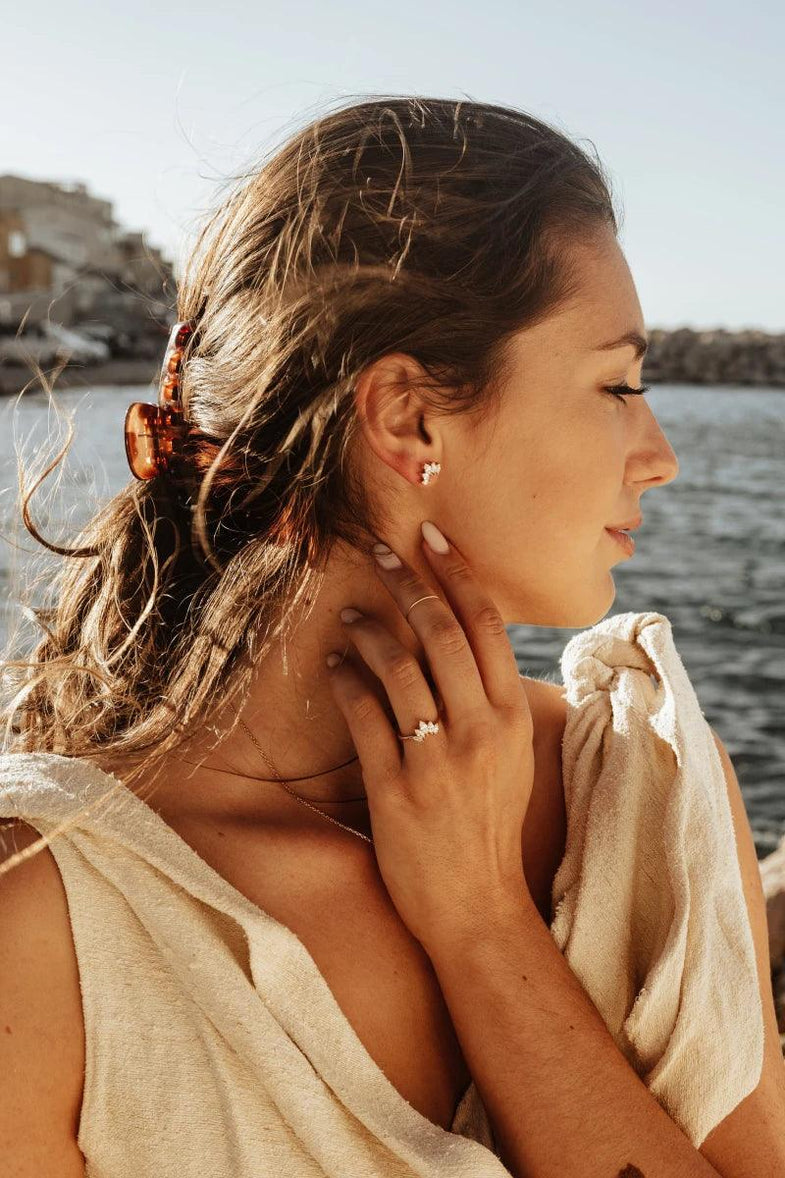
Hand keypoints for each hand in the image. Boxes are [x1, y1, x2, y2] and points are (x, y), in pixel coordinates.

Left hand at [325, 522, 535, 954]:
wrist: (477, 906)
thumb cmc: (491, 826)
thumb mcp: (514, 758)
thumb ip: (497, 703)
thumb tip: (470, 646)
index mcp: (514, 716)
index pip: (486, 625)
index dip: (457, 573)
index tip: (432, 537)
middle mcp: (482, 729)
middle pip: (442, 632)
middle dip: (409, 581)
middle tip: (382, 549)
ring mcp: (439, 759)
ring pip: (400, 667)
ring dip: (369, 629)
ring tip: (347, 613)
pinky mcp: (397, 788)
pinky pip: (366, 716)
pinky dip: (346, 681)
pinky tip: (333, 664)